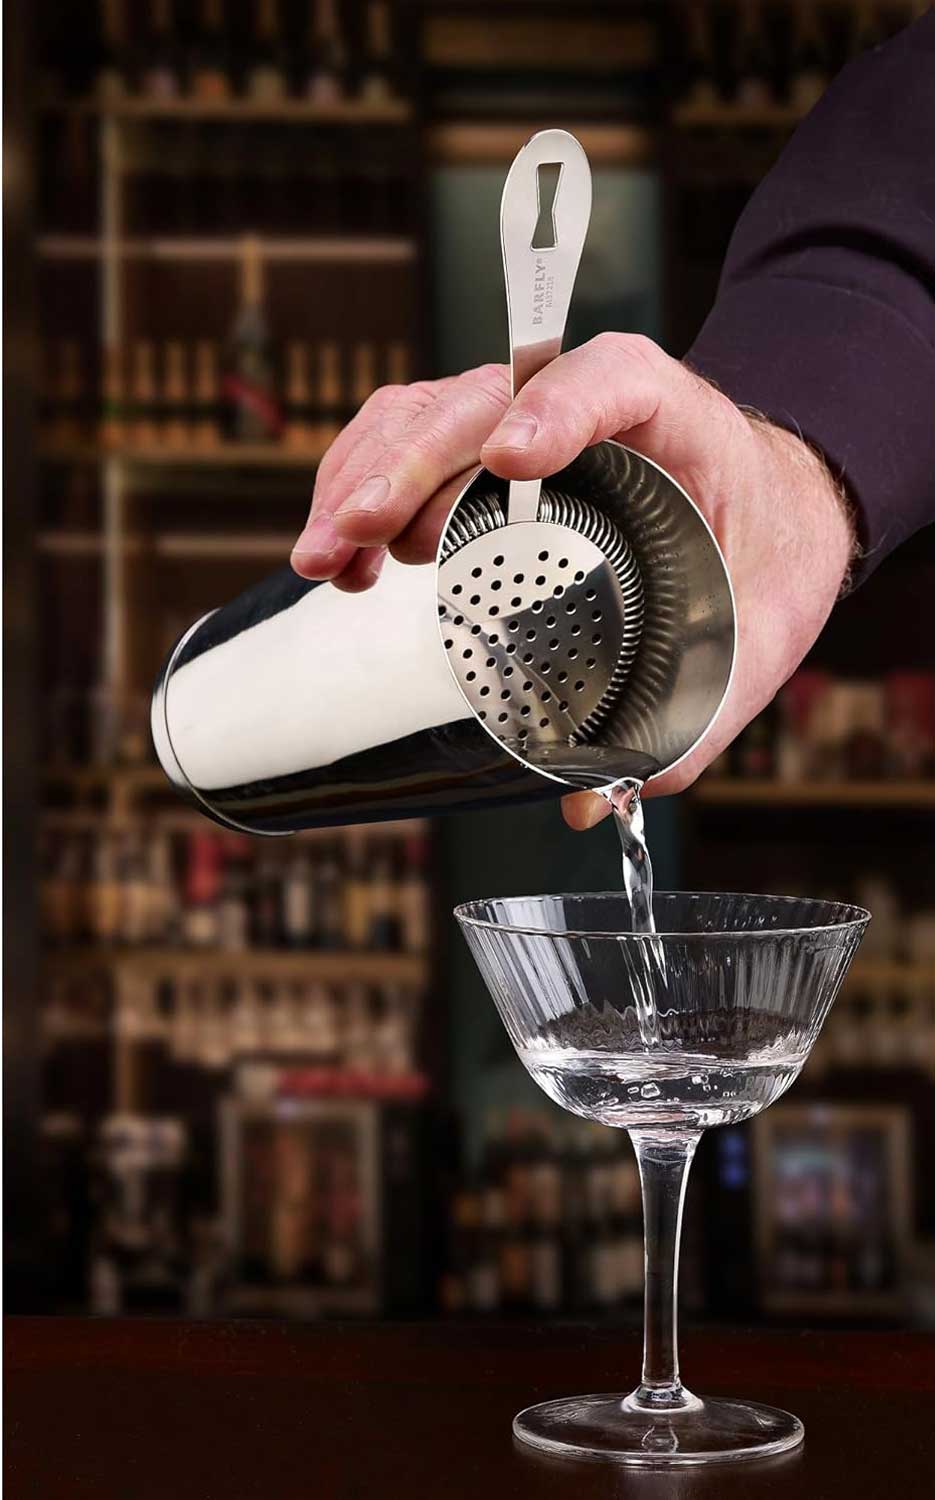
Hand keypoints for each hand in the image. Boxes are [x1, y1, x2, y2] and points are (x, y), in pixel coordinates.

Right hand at [290, 335, 855, 823]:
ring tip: (328, 558)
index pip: (614, 377)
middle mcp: (590, 408)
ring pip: (427, 413)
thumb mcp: (748, 641)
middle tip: (363, 533)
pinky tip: (343, 553)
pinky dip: (360, 484)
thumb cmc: (759, 566)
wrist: (769, 522)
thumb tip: (594, 802)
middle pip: (487, 396)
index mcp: (675, 424)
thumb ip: (688, 720)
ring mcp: (530, 422)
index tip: (509, 459)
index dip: (558, 404)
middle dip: (412, 463)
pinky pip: (408, 441)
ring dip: (363, 477)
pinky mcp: (487, 450)